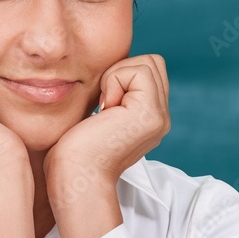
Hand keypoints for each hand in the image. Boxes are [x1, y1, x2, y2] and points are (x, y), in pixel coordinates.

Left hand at [44, 54, 169, 194]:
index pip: (150, 70)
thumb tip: (119, 66)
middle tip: (105, 103)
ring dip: (117, 76)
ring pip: (148, 63)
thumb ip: (119, 94)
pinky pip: (137, 71)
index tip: (104, 104)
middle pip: (153, 63)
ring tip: (105, 107)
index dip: (123, 75)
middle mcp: (162, 118)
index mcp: (151, 118)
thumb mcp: (104, 114)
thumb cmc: (77, 148)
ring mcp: (160, 117)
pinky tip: (105, 109)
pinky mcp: (150, 114)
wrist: (76, 174)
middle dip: (123, 71)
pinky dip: (114, 81)